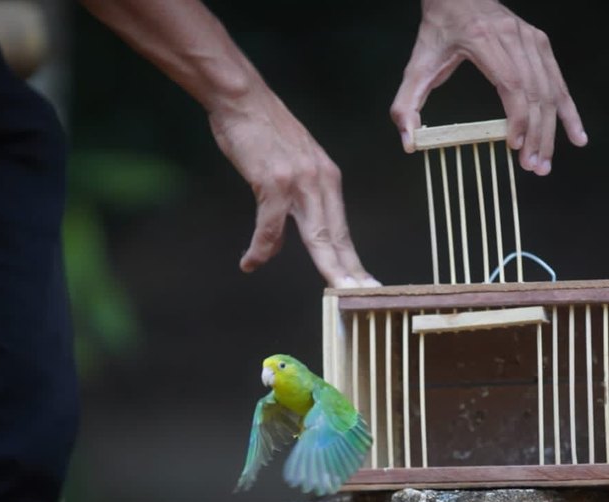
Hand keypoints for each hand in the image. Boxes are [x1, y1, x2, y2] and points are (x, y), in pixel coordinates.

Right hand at [209, 89, 378, 287]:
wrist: (242, 97)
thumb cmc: (261, 131)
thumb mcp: (287, 166)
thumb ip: (289, 204)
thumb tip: (276, 245)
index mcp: (327, 179)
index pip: (342, 228)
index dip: (351, 259)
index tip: (365, 283)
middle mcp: (320, 182)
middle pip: (337, 237)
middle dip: (351, 271)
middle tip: (366, 295)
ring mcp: (299, 183)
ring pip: (318, 235)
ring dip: (328, 266)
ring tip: (337, 293)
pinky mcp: (273, 181)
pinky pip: (271, 225)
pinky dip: (261, 247)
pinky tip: (250, 262)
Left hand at [390, 0, 587, 175]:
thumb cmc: (439, 29)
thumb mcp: (416, 65)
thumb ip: (406, 104)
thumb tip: (409, 142)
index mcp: (484, 39)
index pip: (511, 83)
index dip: (517, 117)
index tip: (515, 145)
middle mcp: (513, 36)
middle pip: (534, 92)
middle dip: (537, 134)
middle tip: (533, 167)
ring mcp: (531, 39)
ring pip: (549, 90)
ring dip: (551, 130)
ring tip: (545, 162)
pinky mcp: (540, 43)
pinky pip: (558, 81)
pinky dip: (568, 110)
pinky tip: (576, 135)